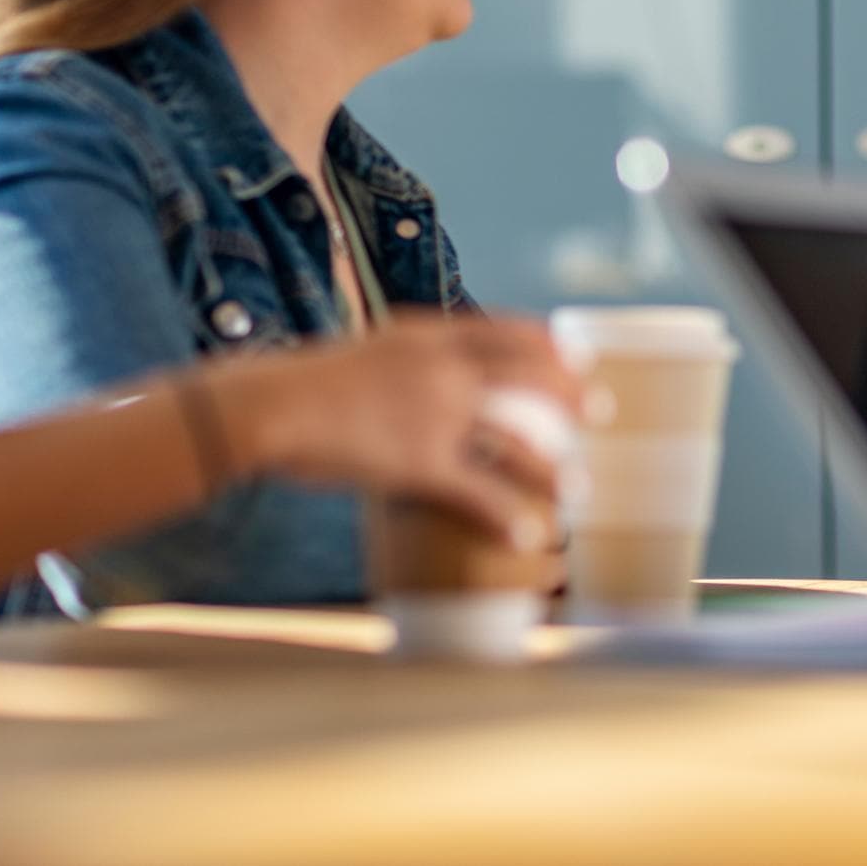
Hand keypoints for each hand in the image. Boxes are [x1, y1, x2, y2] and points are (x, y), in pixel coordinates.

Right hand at [206, 312, 596, 549]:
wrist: (266, 405)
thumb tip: (421, 375)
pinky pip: (479, 492)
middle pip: (528, 378)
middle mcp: (444, 369)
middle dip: (571, 396)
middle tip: (600, 411)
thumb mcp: (362, 352)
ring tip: (577, 488)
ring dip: (552, 466)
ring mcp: (437, 415)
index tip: (577, 354)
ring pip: (517, 441)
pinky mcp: (420, 461)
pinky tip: (528, 535)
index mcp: (428, 336)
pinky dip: (507, 516)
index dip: (548, 344)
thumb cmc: (302, 384)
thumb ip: (401, 361)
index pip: (506, 331)